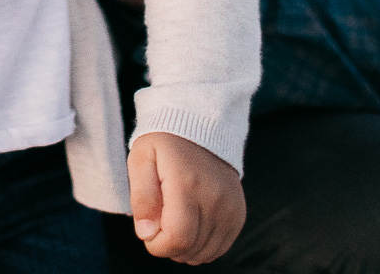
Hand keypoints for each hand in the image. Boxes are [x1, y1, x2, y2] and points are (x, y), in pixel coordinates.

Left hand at [128, 132, 245, 263]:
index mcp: (187, 185)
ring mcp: (230, 208)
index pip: (176, 239)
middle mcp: (214, 199)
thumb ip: (141, 198)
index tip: (148, 231)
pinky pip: (220, 248)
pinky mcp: (238, 213)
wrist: (200, 126)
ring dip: (185, 248)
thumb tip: (146, 234)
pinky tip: (191, 226)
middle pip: (190, 249)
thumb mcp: (141, 160)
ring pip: (205, 253)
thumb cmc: (164, 144)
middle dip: (168, 246)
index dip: (157, 245)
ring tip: (174, 222)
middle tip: (159, 223)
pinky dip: (202, 245)